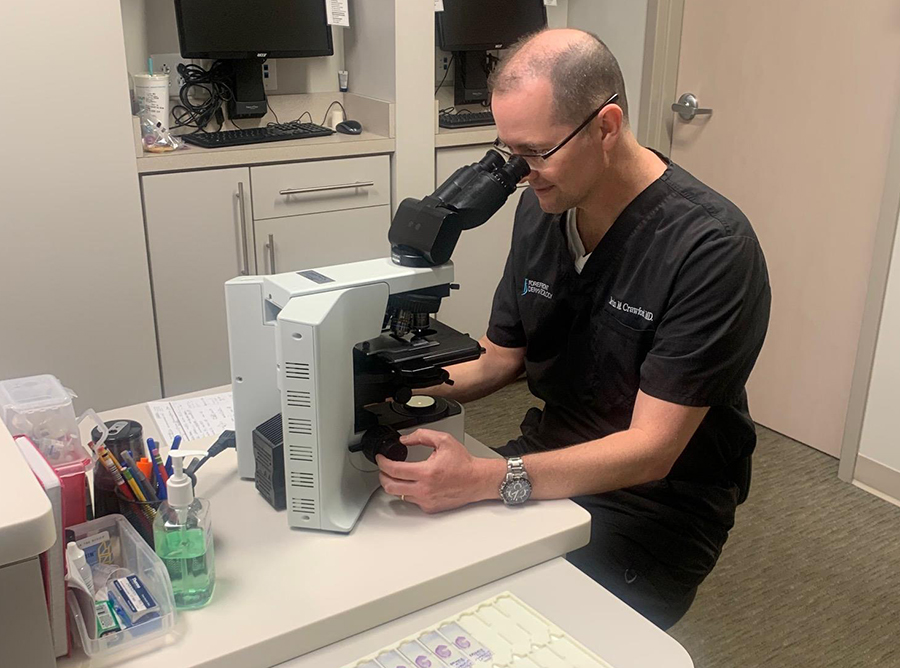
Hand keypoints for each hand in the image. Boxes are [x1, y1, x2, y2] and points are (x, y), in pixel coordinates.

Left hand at [376, 429, 501, 512]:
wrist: (477, 480)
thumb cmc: (463, 463)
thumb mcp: (443, 440)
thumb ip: (421, 436)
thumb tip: (405, 439)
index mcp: (426, 472)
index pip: (394, 470)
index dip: (382, 463)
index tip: (381, 458)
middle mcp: (424, 489)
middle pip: (390, 486)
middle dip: (382, 476)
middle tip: (384, 468)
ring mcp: (426, 500)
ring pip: (399, 495)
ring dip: (395, 484)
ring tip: (397, 475)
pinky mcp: (430, 508)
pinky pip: (412, 501)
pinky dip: (409, 492)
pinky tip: (414, 484)